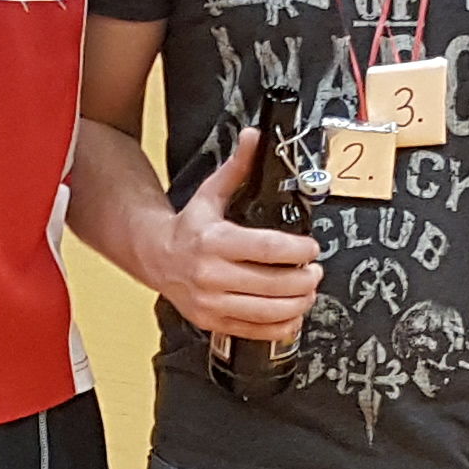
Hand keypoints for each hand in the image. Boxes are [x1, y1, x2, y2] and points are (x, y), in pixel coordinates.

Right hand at [158, 134, 319, 339]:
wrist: (154, 256)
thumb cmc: (188, 228)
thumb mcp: (210, 193)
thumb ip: (237, 167)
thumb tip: (253, 138)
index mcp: (214, 241)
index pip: (265, 248)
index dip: (297, 250)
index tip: (311, 248)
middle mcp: (211, 274)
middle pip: (272, 284)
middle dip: (304, 279)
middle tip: (315, 270)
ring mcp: (211, 301)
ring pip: (267, 311)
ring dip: (298, 303)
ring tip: (308, 290)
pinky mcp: (213, 321)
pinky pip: (255, 331)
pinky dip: (281, 326)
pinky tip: (292, 314)